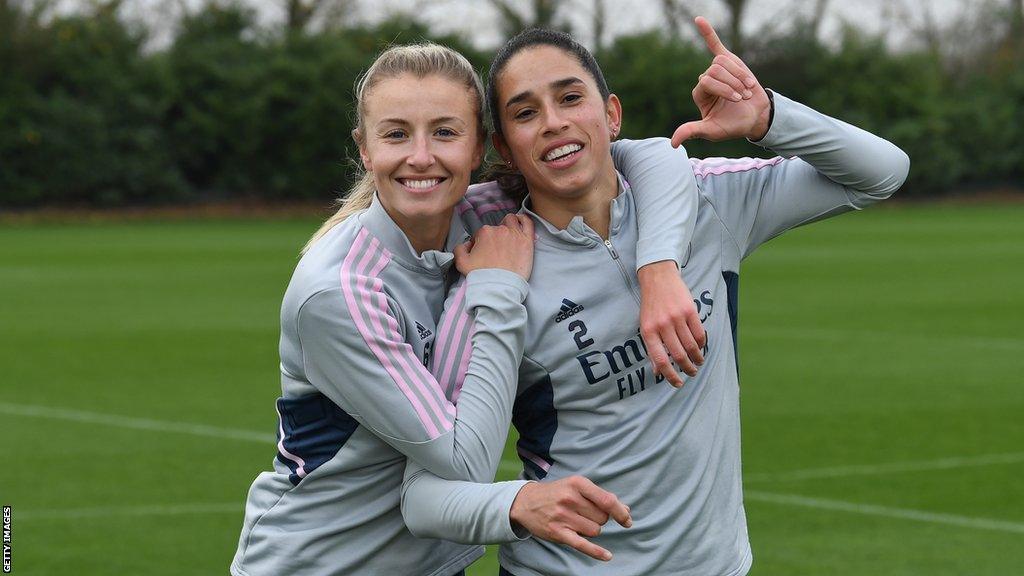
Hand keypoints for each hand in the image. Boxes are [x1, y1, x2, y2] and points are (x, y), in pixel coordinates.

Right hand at [454, 214, 534, 279]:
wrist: (499, 287)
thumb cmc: (482, 276)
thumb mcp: (461, 262)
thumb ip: (460, 248)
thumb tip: (467, 244)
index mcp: (484, 233)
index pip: (481, 233)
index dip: (481, 243)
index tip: (484, 252)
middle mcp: (500, 230)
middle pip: (497, 228)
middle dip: (495, 236)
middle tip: (497, 249)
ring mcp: (515, 234)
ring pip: (512, 221)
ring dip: (509, 224)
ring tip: (509, 234)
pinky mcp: (527, 241)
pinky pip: (528, 223)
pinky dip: (524, 220)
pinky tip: (521, 222)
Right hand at [509, 476, 631, 561]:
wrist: (525, 502)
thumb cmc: (556, 493)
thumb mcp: (576, 486)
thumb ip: (600, 497)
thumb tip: (626, 511)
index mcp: (577, 484)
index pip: (607, 501)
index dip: (620, 512)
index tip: (627, 520)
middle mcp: (570, 499)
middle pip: (602, 518)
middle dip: (599, 519)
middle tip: (585, 514)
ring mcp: (563, 516)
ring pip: (594, 531)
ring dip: (591, 529)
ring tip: (577, 521)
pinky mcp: (558, 532)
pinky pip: (582, 544)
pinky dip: (596, 552)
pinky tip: (607, 556)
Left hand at [637, 261, 705, 386]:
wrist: (657, 277)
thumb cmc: (651, 305)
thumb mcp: (645, 326)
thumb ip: (652, 348)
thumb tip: (657, 371)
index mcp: (648, 331)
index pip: (660, 360)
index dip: (670, 375)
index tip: (678, 383)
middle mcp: (662, 325)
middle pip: (679, 355)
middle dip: (687, 369)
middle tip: (691, 373)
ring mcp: (677, 317)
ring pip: (691, 346)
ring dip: (697, 358)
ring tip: (698, 362)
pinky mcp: (690, 310)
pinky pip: (699, 333)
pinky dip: (701, 344)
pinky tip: (700, 348)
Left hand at [671, 16, 771, 146]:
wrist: (756, 116)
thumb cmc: (734, 125)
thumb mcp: (712, 131)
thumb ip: (692, 131)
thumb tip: (673, 143)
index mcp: (700, 93)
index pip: (706, 81)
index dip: (723, 88)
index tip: (737, 100)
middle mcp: (707, 79)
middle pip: (715, 70)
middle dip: (732, 84)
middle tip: (743, 96)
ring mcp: (718, 69)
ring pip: (724, 62)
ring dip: (739, 75)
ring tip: (747, 88)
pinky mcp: (730, 61)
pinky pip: (714, 43)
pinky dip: (707, 31)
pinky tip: (698, 19)